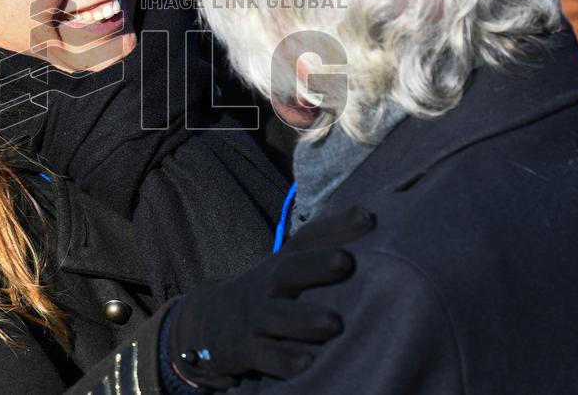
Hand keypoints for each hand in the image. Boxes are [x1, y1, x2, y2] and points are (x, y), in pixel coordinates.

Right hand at [166, 205, 375, 390]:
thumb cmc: (267, 292)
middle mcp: (268, 285)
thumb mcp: (289, 265)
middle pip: (289, 270)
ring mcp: (255, 318)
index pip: (308, 240)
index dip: (336, 227)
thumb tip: (369, 213)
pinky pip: (265, 357)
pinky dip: (284, 361)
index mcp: (283, 263)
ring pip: (278, 316)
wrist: (208, 322)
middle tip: (345, 261)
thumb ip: (327, 242)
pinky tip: (307, 363)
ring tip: (334, 323)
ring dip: (305, 319)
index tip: (367, 218)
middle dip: (316, 265)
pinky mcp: (245, 350)